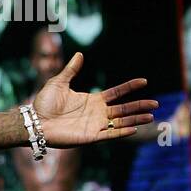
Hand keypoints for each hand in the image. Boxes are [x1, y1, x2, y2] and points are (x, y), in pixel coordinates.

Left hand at [31, 52, 157, 146]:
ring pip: (121, 122)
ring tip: (151, 116)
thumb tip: (80, 54)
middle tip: (155, 104)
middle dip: (139, 106)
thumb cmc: (44, 103)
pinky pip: (110, 135)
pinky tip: (134, 128)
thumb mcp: (59, 82)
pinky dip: (122, 132)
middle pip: (123, 109)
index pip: (116, 93)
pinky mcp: (90, 136)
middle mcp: (97, 113)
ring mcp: (95, 125)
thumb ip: (71, 70)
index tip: (144, 81)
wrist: (34, 121)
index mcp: (92, 100)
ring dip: (136, 119)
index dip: (130, 87)